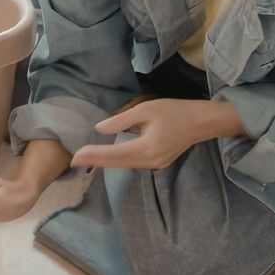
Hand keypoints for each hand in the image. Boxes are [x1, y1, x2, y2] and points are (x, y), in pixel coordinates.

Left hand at [70, 99, 244, 170]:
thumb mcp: (146, 109)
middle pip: (116, 163)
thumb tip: (99, 129)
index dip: (93, 155)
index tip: (75, 156)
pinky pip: (132, 163)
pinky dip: (116, 160)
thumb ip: (122, 120)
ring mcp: (155, 165)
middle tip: (73, 160)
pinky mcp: (157, 163)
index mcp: (147, 148)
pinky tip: (105, 156)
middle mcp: (150, 162)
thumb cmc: (174, 111)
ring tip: (85, 158)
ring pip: (124, 165)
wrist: (200, 122)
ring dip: (104, 162)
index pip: (113, 154)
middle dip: (95, 161)